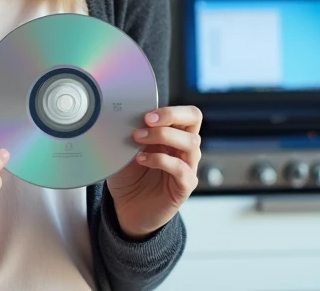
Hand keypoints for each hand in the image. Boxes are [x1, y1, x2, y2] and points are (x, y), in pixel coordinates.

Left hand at [104, 105, 201, 239]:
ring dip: (163, 136)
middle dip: (170, 115)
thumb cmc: (129, 176)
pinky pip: (182, 169)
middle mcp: (183, 148)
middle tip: (146, 121)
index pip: (187, 113)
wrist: (127, 209)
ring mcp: (187, 166)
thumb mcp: (124, 150)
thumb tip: (124, 114)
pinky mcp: (184, 186)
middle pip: (194, 119)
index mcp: (174, 134)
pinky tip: (142, 160)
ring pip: (191, 143)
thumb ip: (129, 133)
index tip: (146, 114)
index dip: (171, 109)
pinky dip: (161, 160)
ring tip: (137, 140)